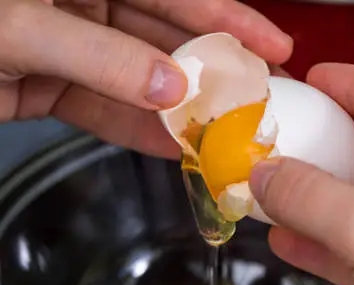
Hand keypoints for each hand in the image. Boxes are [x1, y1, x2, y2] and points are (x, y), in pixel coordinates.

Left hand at [0, 0, 291, 157]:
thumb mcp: (21, 28)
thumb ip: (101, 58)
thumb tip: (170, 88)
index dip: (227, 17)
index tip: (272, 43)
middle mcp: (79, 1)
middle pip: (164, 37)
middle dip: (214, 69)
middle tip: (260, 95)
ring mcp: (66, 46)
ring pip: (138, 80)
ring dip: (180, 109)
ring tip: (225, 132)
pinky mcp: (48, 86)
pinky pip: (104, 110)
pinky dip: (138, 130)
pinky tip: (174, 145)